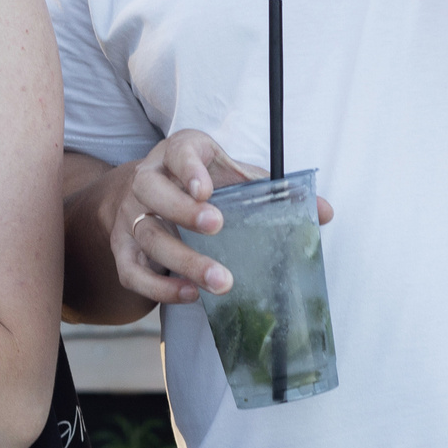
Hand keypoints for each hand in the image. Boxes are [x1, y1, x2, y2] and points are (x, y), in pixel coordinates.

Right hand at [104, 129, 333, 305]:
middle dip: (183, 212)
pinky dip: (158, 287)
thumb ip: (273, 190)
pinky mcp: (123, 247)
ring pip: (147, 235)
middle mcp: (148, 179)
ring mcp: (131, 214)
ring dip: (182, 260)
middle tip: (217, 227)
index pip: (178, 153)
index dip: (190, 169)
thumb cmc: (204, 183)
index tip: (206, 189)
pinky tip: (190, 295)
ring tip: (220, 281)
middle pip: (153, 192)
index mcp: (178, 153)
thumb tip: (325, 212)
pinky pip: (131, 271)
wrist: (150, 193)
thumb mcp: (234, 175)